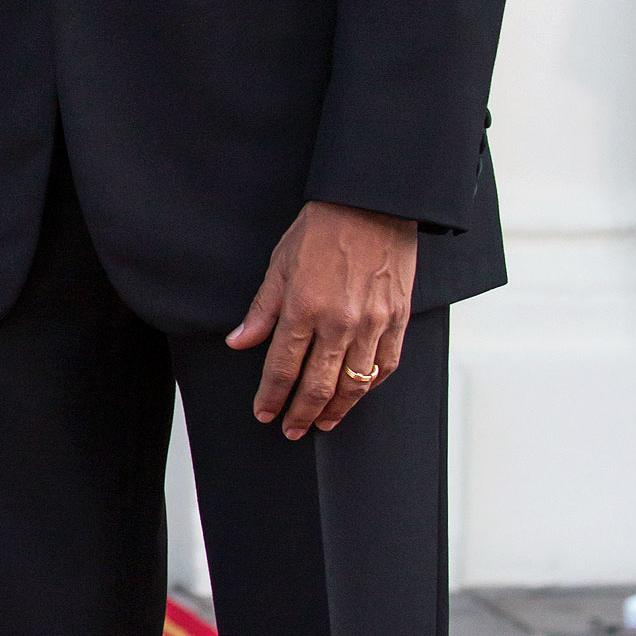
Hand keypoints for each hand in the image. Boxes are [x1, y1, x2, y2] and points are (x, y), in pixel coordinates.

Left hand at [228, 201, 417, 438]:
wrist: (372, 204)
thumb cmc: (321, 230)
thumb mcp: (279, 265)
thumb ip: (261, 311)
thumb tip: (238, 343)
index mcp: (304, 309)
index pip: (283, 368)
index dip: (272, 397)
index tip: (264, 414)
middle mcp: (339, 323)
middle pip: (318, 386)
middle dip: (301, 414)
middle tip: (291, 430)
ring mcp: (372, 324)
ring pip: (354, 384)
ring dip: (336, 410)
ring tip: (322, 423)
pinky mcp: (396, 319)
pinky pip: (384, 365)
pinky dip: (369, 386)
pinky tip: (357, 395)